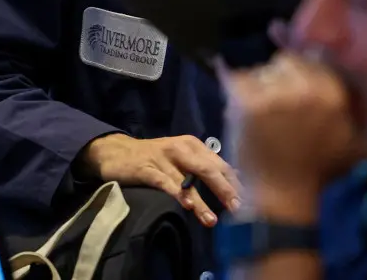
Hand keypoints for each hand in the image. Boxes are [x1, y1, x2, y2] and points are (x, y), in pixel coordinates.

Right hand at [78, 133, 240, 226]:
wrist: (117, 151)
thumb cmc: (156, 157)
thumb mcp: (183, 156)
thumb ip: (205, 166)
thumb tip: (235, 178)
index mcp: (193, 145)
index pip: (220, 164)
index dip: (234, 182)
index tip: (249, 199)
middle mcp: (181, 148)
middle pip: (208, 169)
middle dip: (224, 190)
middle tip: (237, 208)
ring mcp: (163, 158)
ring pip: (187, 180)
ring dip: (201, 201)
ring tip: (211, 220)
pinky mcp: (146, 168)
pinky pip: (164, 182)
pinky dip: (176, 193)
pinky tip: (186, 206)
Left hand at [220, 53, 366, 215]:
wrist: (281, 198)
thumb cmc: (318, 172)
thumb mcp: (356, 144)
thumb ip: (364, 113)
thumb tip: (365, 90)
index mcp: (334, 93)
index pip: (315, 60)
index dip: (304, 75)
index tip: (297, 92)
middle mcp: (306, 88)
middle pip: (287, 61)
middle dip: (282, 79)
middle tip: (278, 104)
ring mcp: (275, 94)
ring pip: (262, 70)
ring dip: (260, 86)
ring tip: (262, 112)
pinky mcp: (246, 102)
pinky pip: (236, 78)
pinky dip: (236, 91)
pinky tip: (244, 111)